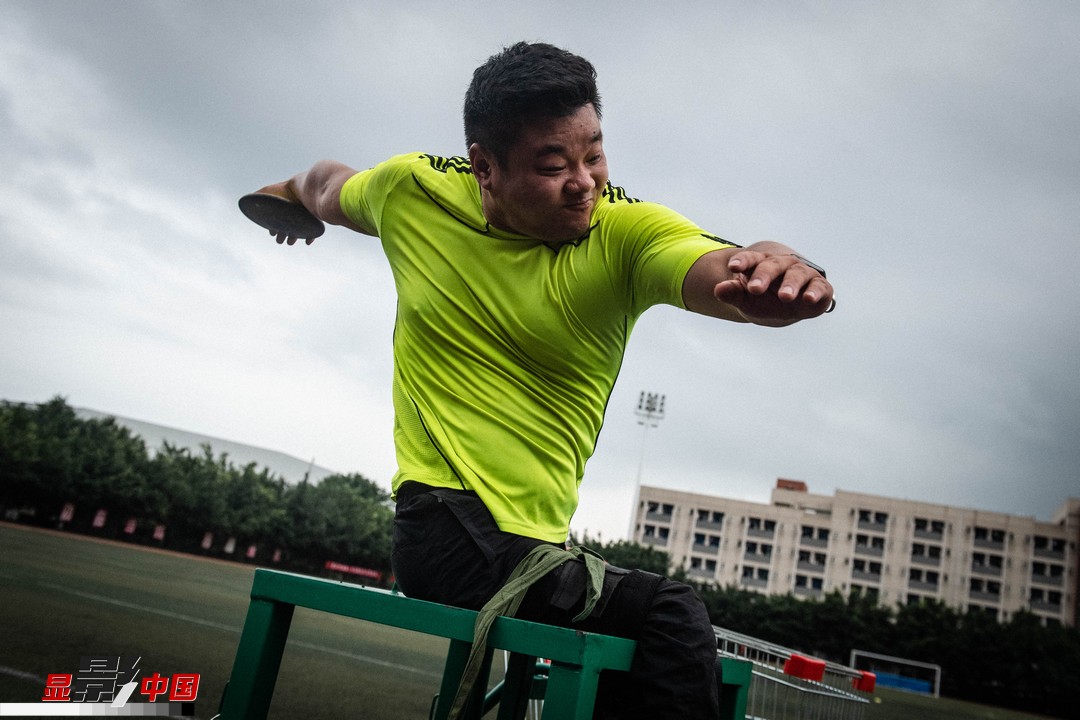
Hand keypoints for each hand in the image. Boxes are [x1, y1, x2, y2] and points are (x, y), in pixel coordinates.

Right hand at [252, 182, 316, 245]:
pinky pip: (313, 232)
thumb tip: (248, 200)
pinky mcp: (314, 220)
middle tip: (281, 238)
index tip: (273, 232)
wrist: (301, 190)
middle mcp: (292, 215)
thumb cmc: (283, 191)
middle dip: (282, 236)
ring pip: (298, 232)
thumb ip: (256, 197)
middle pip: (286, 230)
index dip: (273, 230)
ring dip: (293, 238)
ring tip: (291, 240)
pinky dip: (310, 237)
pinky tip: (307, 241)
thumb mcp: (266, 192)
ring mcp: (303, 218)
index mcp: (282, 211)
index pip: (276, 223)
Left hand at [714, 250, 833, 323]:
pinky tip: (808, 299)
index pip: (751, 259)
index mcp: (761, 264)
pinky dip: (815, 292)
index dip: (743, 261)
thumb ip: (733, 293)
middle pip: (772, 265)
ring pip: (796, 275)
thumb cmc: (763, 298)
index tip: (733, 267)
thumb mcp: (745, 298)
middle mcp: (783, 265)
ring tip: (784, 297)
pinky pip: (819, 287)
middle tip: (755, 289)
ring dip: (790, 285)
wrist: (788, 305)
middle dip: (764, 276)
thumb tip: (718, 289)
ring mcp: (802, 274)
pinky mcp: (819, 287)